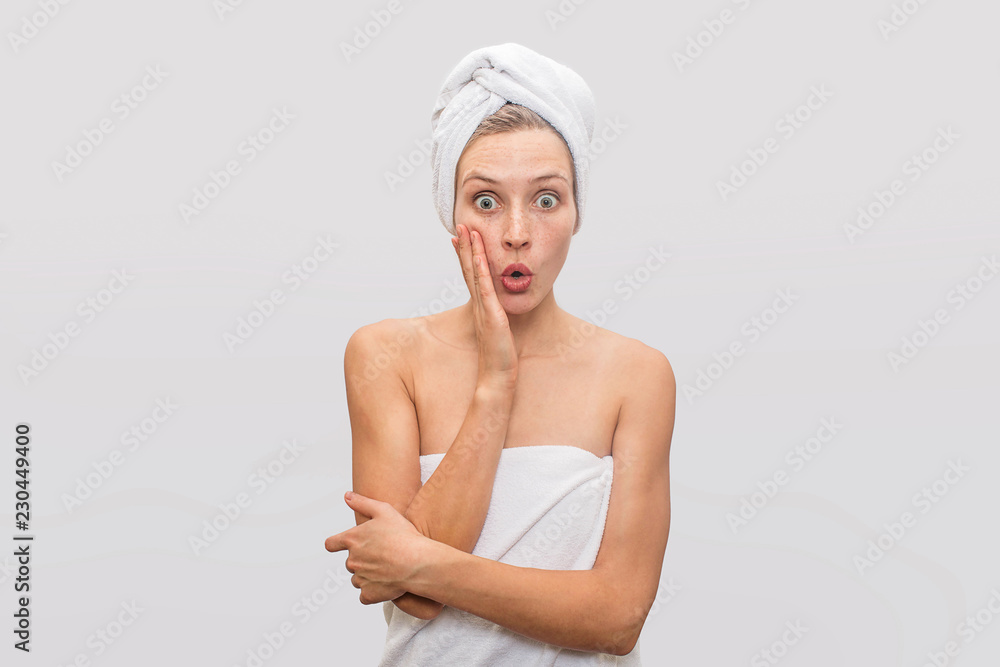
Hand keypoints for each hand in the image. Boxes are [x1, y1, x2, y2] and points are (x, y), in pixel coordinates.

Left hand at [324, 492, 427, 604]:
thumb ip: (362, 503)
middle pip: (350, 562)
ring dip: (368, 576)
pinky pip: (365, 595)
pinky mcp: (368, 594)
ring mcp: (359, 578)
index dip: (335, 544)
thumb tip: (347, 496)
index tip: (339, 546)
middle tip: (382, 555)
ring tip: (387, 569)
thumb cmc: (403, 535)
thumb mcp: (384, 510)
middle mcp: (352, 560)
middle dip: (362, 560)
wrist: (417, 562)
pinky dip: (373, 592)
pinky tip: (386, 584)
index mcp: (352, 539)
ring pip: (358, 579)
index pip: (331, 544)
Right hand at [452, 223, 517, 388]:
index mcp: (481, 307)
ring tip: (466, 231)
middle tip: (459, 226)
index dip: (465, 257)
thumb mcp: (501, 331)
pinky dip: (479, 270)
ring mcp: (483, 309)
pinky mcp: (491, 315)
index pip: (471, 276)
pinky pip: (484, 288)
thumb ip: (500, 317)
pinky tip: (478, 255)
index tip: (461, 239)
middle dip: (464, 247)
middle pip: (468, 270)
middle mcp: (479, 305)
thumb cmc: (501, 358)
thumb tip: (504, 309)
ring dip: (470, 251)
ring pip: (474, 274)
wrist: (498, 378)